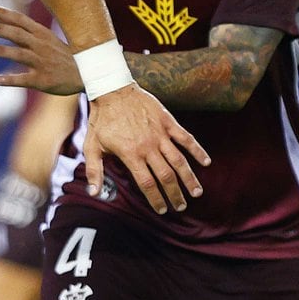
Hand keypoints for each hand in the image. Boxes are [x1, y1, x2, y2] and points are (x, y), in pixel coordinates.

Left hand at [0, 4, 82, 94]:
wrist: (86, 75)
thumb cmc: (62, 55)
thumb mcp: (46, 38)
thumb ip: (22, 31)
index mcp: (41, 34)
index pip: (20, 20)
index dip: (4, 13)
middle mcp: (41, 46)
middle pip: (17, 34)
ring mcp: (42, 62)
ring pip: (19, 54)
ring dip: (1, 50)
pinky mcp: (43, 80)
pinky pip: (24, 79)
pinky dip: (10, 79)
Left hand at [82, 83, 208, 213]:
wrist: (112, 90)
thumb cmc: (101, 120)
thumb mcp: (92, 145)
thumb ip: (94, 170)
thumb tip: (94, 192)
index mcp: (130, 154)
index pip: (147, 183)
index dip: (156, 199)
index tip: (162, 210)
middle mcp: (148, 146)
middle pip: (166, 176)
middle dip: (175, 194)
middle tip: (181, 206)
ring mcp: (160, 134)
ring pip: (179, 161)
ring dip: (189, 178)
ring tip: (197, 192)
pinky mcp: (167, 122)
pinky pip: (186, 138)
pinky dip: (197, 150)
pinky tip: (206, 162)